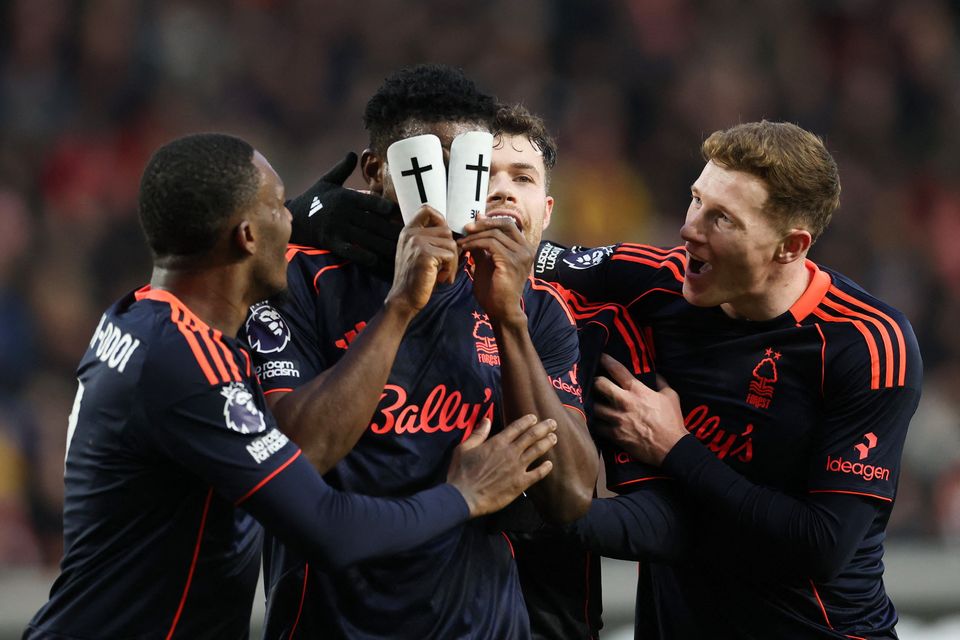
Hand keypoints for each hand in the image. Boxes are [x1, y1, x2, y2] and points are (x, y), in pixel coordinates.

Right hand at [286, 152, 401, 278]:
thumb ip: (343, 168)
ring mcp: (337, 229)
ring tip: (400, 251)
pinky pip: (350, 251)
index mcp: (346, 197)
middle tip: (411, 237)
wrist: (294, 217)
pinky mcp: (331, 242)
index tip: (402, 214)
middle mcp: (343, 213)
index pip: (371, 203)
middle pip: (373, 223)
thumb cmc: (314, 198)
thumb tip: (353, 153)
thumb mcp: (327, 180)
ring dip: (383, 246)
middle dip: (392, 230)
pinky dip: (363, 256)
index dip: (386, 208)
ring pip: (366, 239)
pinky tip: (376, 260)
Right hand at [385, 207, 457, 317]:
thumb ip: (428, 239)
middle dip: (451, 250)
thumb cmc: (415, 279)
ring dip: (452, 262)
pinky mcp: (425, 254)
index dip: (440, 219)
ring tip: (442, 274)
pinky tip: (441, 278)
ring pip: (451, 244)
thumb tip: (452, 232)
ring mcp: (417, 242)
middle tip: (444, 267)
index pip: (426, 209)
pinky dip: (450, 269)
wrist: (404, 299)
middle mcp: (411, 234)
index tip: (442, 237)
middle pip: (446, 230)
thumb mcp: (417, 253)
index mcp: (408, 231)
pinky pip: (451, 256)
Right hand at [447, 415, 556, 516]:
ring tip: (554, 438)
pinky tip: (550, 464)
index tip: (534, 417)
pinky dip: (545, 468)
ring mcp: (517, 468)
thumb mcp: (464, 448)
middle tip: (553, 423)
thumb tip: (486, 419)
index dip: (527, 420)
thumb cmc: (461, 472)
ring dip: (547, 443)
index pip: (517, 427)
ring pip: (537, 451)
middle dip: (544, 428)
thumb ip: (478, 433)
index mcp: (497, 442)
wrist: (463, 497)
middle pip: (531, 436)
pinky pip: (537, 474)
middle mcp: (510, 452)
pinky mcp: (520, 484)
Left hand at [457, 216, 532, 324]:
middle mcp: (527, 249)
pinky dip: (475, 244)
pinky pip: (490, 244)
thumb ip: (483, 247)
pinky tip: (466, 248)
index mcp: (524, 248)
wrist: (502, 311)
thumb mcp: (487, 263)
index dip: (490, 220)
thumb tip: (473, 230)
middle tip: (466, 228)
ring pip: (494, 234)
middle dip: (483, 224)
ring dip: (475, 236)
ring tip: (462, 242)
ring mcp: (521, 255)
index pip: (509, 224)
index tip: (473, 222)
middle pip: (504, 224)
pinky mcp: (511, 262)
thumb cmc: (495, 290)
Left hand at [592, 354, 685, 464]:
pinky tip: (595, 420)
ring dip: (594, 403)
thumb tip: (656, 375)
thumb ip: (661, 383)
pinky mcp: (614, 434)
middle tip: (596, 382)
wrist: (670, 448)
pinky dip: (595, 423)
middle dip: (595, 381)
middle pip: (599, 385)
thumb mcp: (671, 397)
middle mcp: (624, 402)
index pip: (617, 370)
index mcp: (637, 390)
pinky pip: (597, 426)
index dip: (606, 361)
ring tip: (593, 402)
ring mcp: (617, 418)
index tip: (601, 357)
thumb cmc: (672, 421)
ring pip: (594, 406)